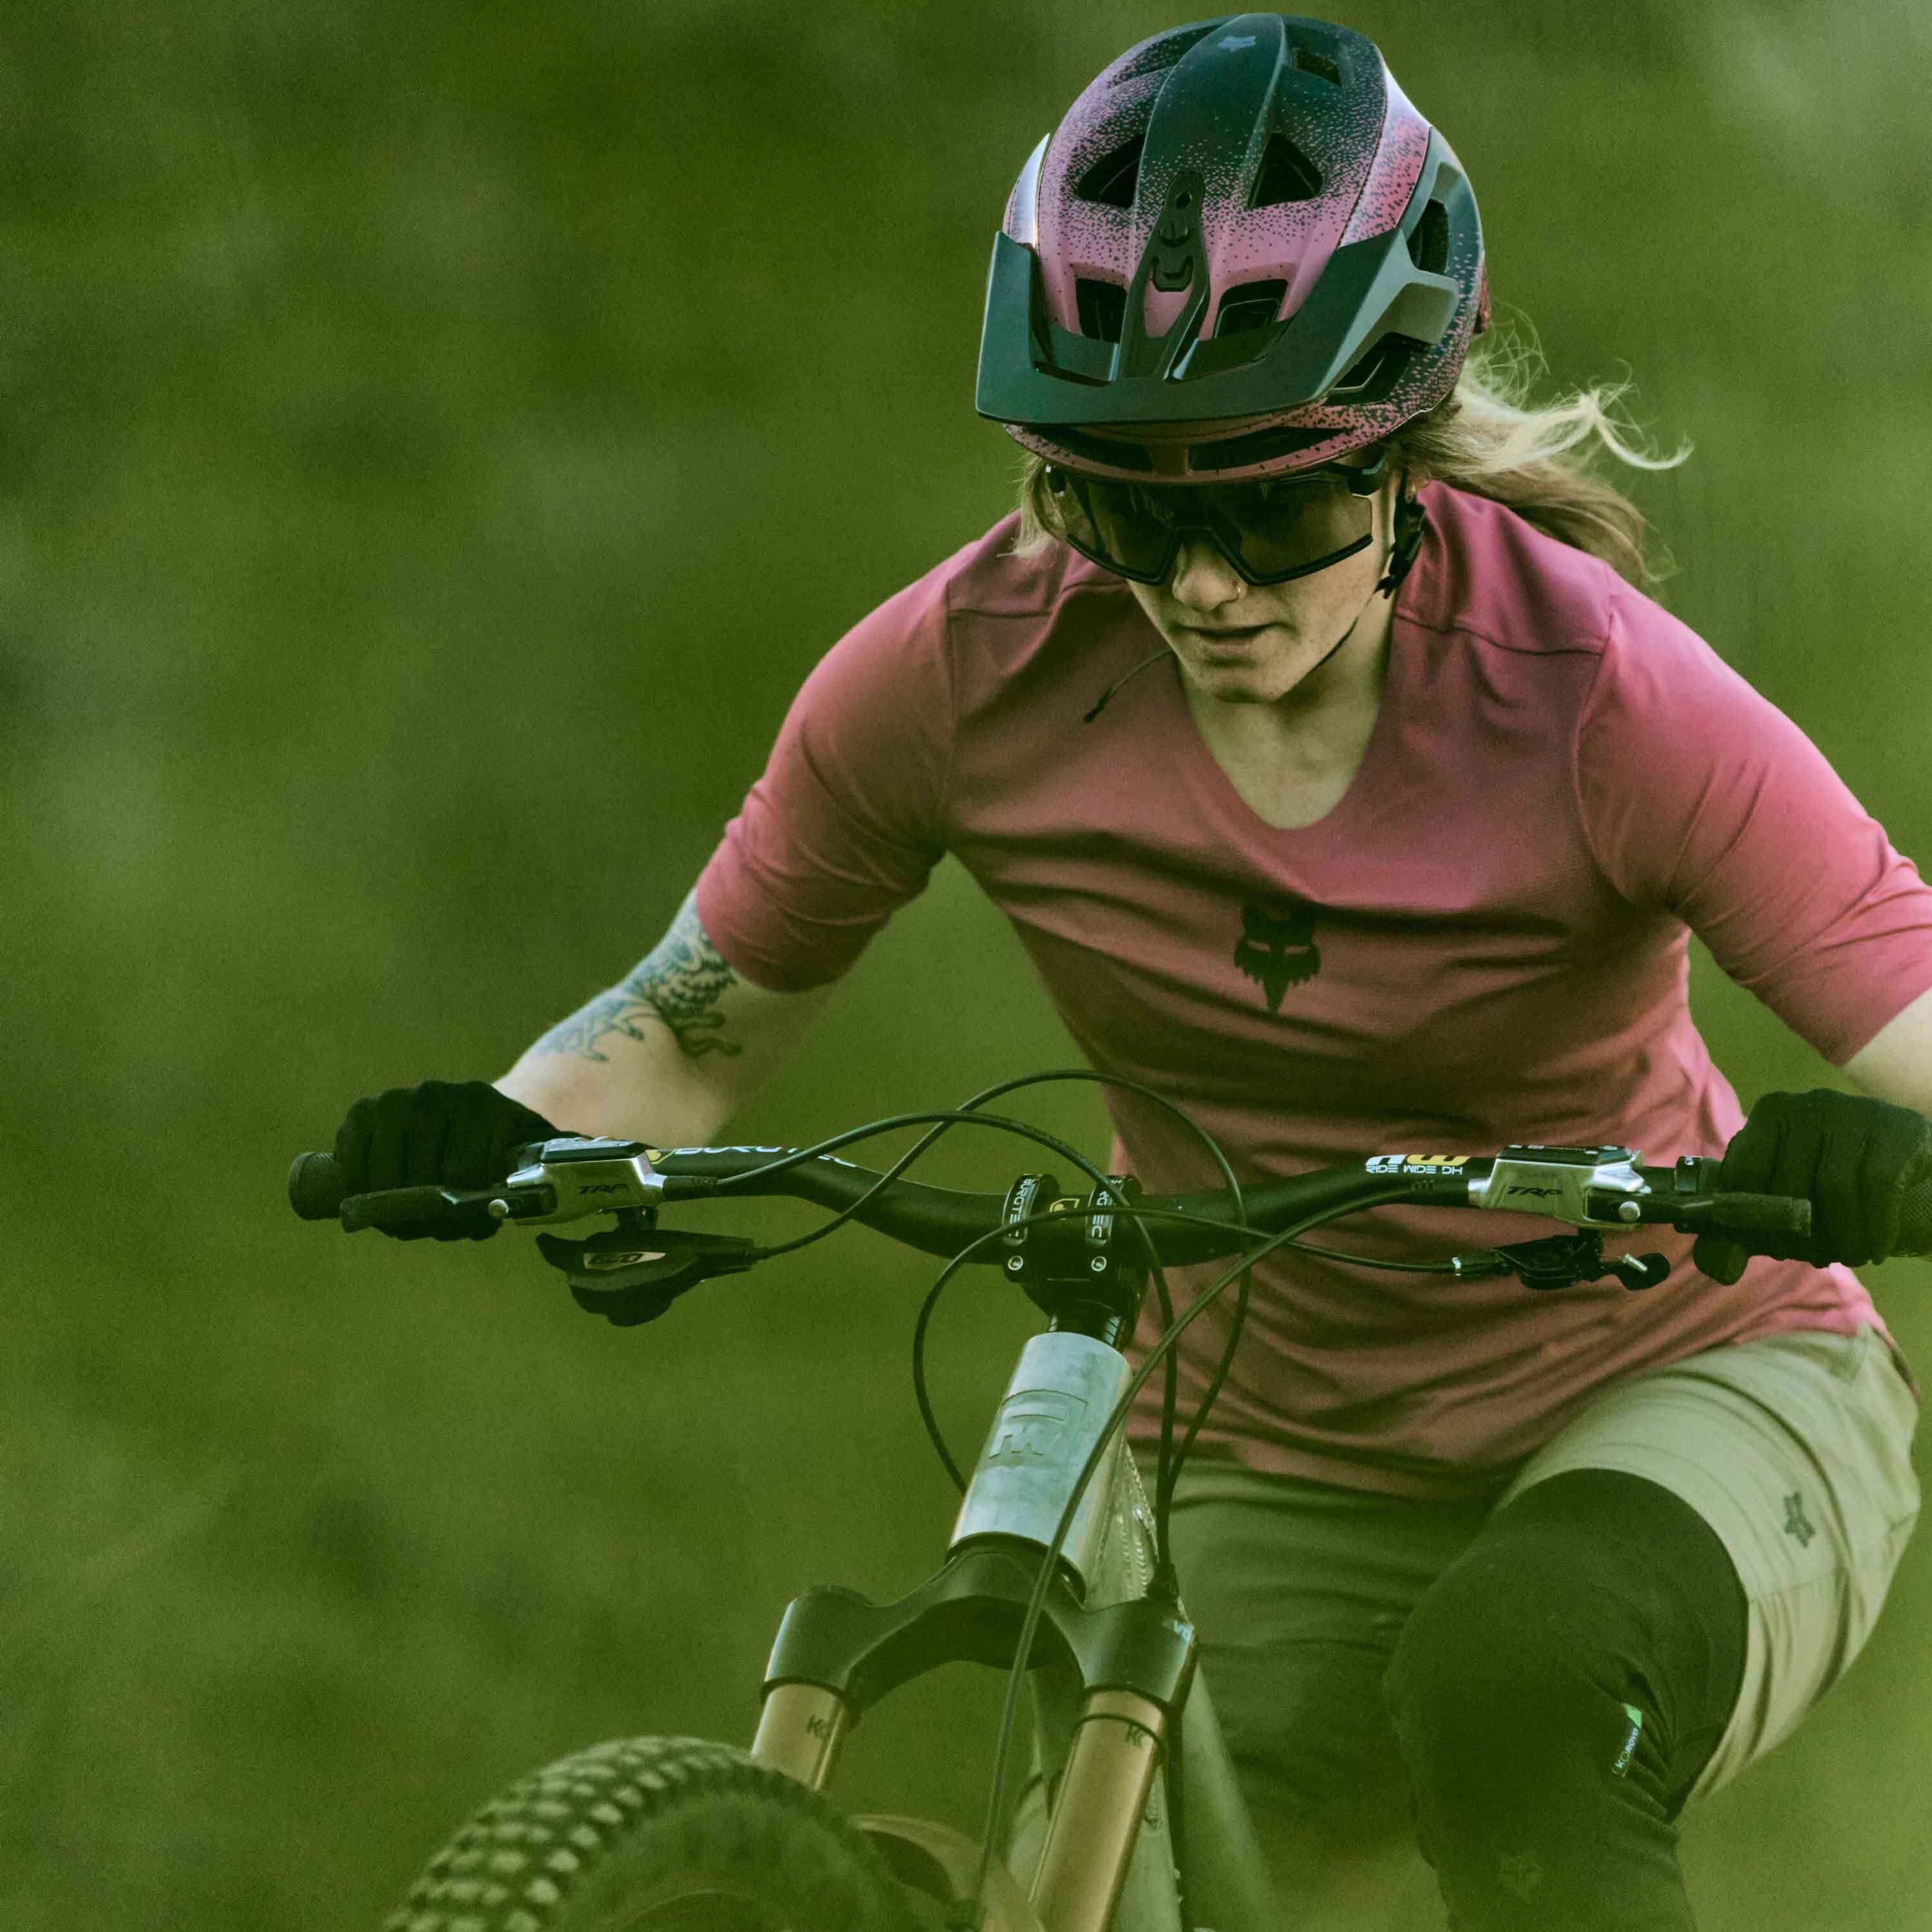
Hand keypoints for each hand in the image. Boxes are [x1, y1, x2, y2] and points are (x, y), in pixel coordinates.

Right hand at [332, 1080, 563, 1240]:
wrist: (479, 1111)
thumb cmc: (505, 1148)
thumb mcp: (524, 1162)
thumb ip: (521, 1188)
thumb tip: (495, 1214)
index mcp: (482, 1104)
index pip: (461, 1174)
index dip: (463, 1209)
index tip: (471, 1220)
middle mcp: (437, 1094)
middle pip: (419, 1179)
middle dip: (426, 1214)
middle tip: (434, 1228)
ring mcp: (398, 1099)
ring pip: (383, 1176)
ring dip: (390, 1207)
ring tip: (409, 1218)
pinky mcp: (365, 1109)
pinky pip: (351, 1161)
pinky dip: (359, 1187)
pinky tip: (377, 1196)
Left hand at [1692, 1087, 1931, 1283]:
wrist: (1908, 1157)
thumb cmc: (1836, 1178)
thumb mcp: (1789, 1193)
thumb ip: (1749, 1223)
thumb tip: (1714, 1263)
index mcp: (1770, 1114)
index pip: (1743, 1174)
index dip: (1754, 1221)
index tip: (1772, 1250)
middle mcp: (1807, 1104)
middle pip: (1788, 1185)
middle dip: (1799, 1236)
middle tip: (1817, 1259)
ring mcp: (1853, 1110)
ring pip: (1832, 1188)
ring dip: (1840, 1238)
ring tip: (1850, 1256)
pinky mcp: (1896, 1128)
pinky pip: (1877, 1188)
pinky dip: (1874, 1229)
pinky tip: (1877, 1248)